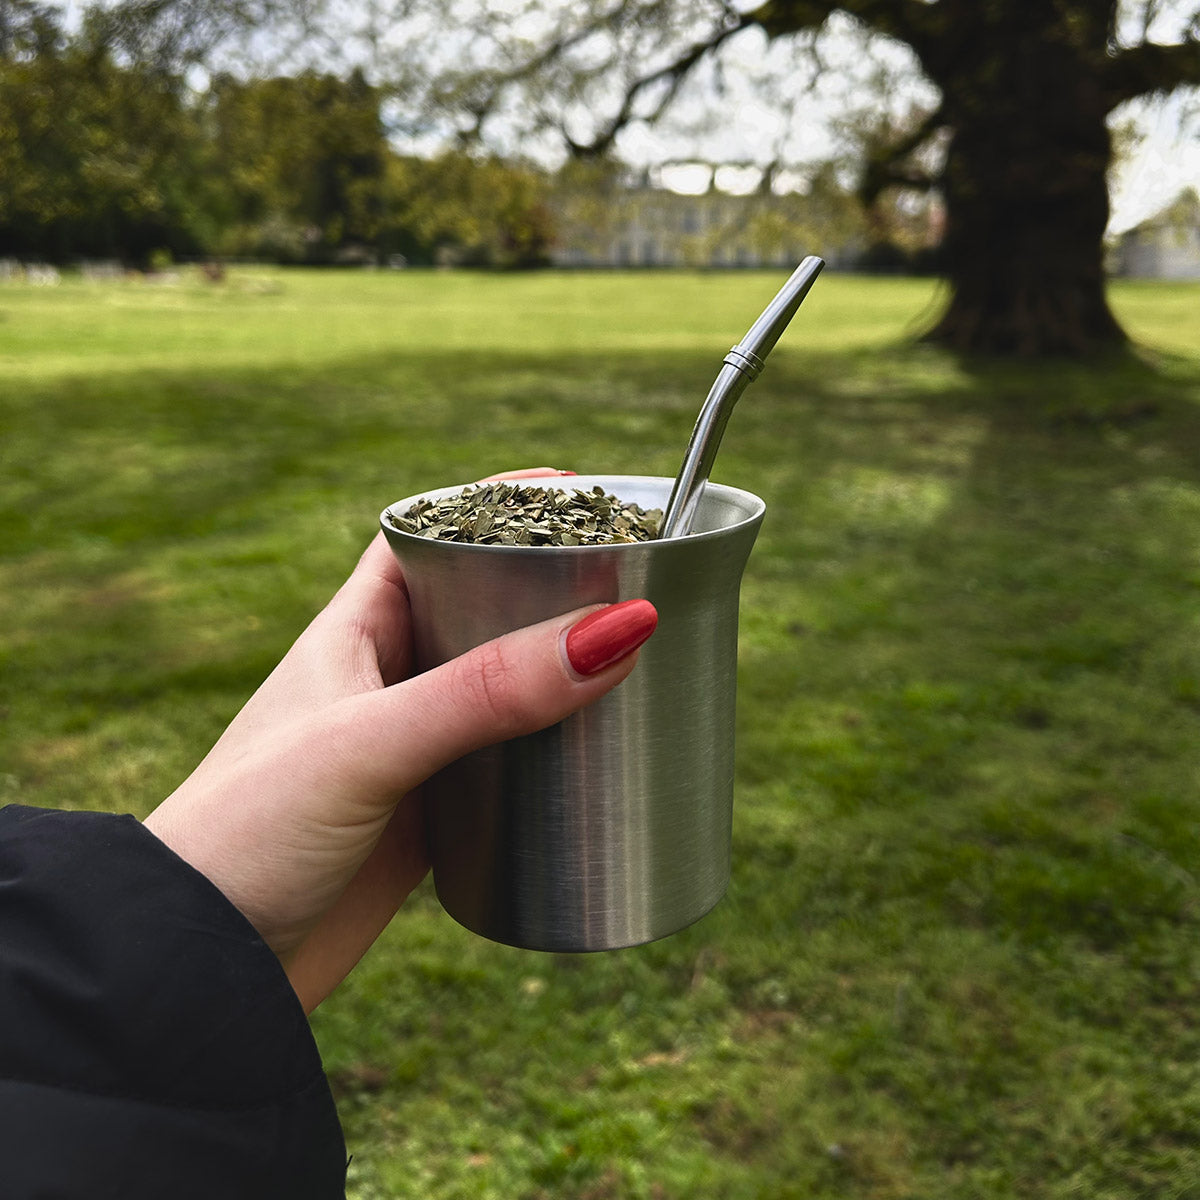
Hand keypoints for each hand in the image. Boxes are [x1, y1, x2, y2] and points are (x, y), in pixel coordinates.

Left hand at [143, 470, 656, 1011]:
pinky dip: (549, 760)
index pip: (430, 537)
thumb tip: (617, 630)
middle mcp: (384, 680)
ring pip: (500, 692)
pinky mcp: (426, 817)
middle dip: (551, 593)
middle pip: (482, 610)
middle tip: (632, 581)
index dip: (496, 507)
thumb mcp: (371, 745)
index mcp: (355, 631)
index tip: (578, 493)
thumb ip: (486, 692)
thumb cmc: (249, 831)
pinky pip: (503, 768)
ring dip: (557, 678)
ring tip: (638, 662)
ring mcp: (409, 750)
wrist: (202, 966)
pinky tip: (596, 763)